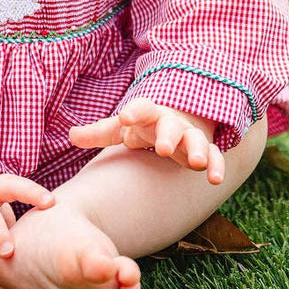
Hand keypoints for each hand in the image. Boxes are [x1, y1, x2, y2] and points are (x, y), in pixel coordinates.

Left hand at [69, 98, 225, 185]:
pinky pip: (215, 156)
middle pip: (170, 125)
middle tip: (162, 147)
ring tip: (197, 163)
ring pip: (196, 140)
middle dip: (167, 135)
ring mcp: (189, 136)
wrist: (175, 123)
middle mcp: (170, 123)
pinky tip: (214, 179)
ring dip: (197, 149)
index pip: (141, 109)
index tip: (124, 117)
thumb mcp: (121, 129)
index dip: (133, 112)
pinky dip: (217, 165)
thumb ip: (99, 132)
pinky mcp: (204, 150)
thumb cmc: (143, 128)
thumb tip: (72, 135)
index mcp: (148, 115)